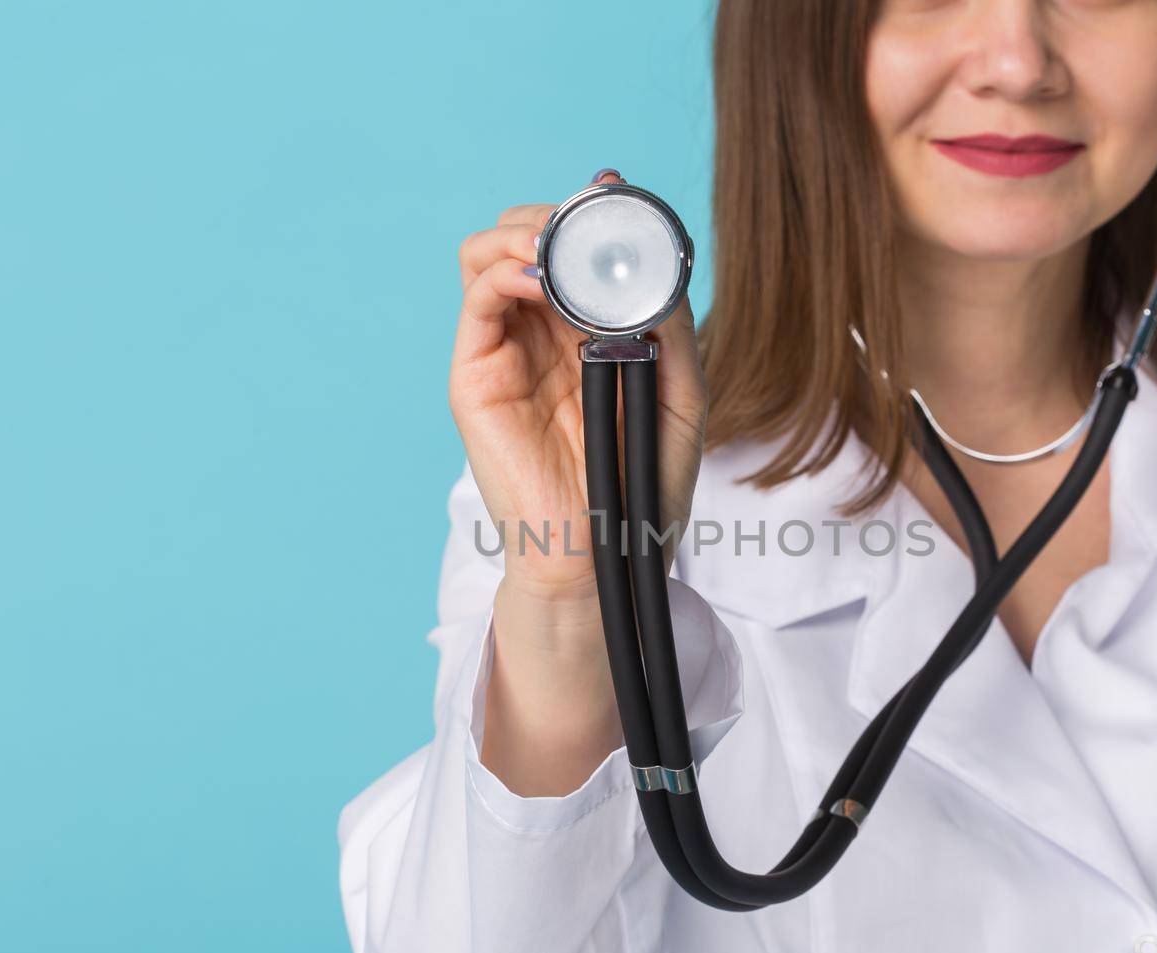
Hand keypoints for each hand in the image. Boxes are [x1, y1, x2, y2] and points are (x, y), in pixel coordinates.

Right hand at [449, 170, 707, 607]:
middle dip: (554, 216)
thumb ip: (672, 330)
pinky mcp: (476, 377)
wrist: (606, 550)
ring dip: (523, 230)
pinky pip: (478, 298)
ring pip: (487, 254)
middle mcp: (539, 334)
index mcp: (585, 333)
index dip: (588, 217)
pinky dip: (505, 269)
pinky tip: (539, 275)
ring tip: (557, 243)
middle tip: (587, 220)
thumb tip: (660, 265)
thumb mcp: (679, 395)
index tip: (619, 197)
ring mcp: (503, 352)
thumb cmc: (641, 484)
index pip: (570, 250)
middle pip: (523, 239)